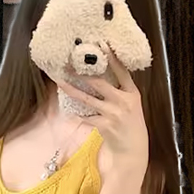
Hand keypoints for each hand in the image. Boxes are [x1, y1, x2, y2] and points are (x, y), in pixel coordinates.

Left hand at [56, 48, 148, 170]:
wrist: (133, 149)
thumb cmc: (131, 125)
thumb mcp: (132, 106)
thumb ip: (120, 92)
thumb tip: (99, 76)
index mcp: (132, 94)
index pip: (122, 72)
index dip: (112, 58)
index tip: (101, 44)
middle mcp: (123, 101)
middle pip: (100, 82)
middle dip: (82, 72)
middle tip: (69, 63)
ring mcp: (113, 114)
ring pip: (88, 99)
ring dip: (72, 90)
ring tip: (60, 82)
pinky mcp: (104, 125)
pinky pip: (86, 116)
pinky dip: (77, 113)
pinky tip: (70, 109)